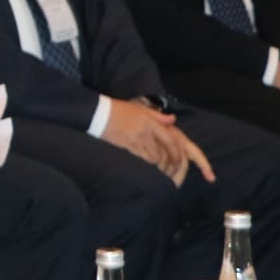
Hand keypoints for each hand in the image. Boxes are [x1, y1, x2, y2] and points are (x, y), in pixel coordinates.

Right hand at [101, 99, 215, 186]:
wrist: (98, 113)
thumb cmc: (118, 109)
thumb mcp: (140, 108)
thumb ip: (158, 116)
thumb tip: (172, 120)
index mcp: (152, 121)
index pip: (172, 140)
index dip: (179, 153)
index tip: (182, 162)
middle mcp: (147, 131)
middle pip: (167, 151)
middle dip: (174, 164)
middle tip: (175, 171)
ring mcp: (138, 139)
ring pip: (157, 158)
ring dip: (161, 166)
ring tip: (162, 171)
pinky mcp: (128, 145)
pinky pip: (144, 159)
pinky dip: (150, 165)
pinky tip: (150, 167)